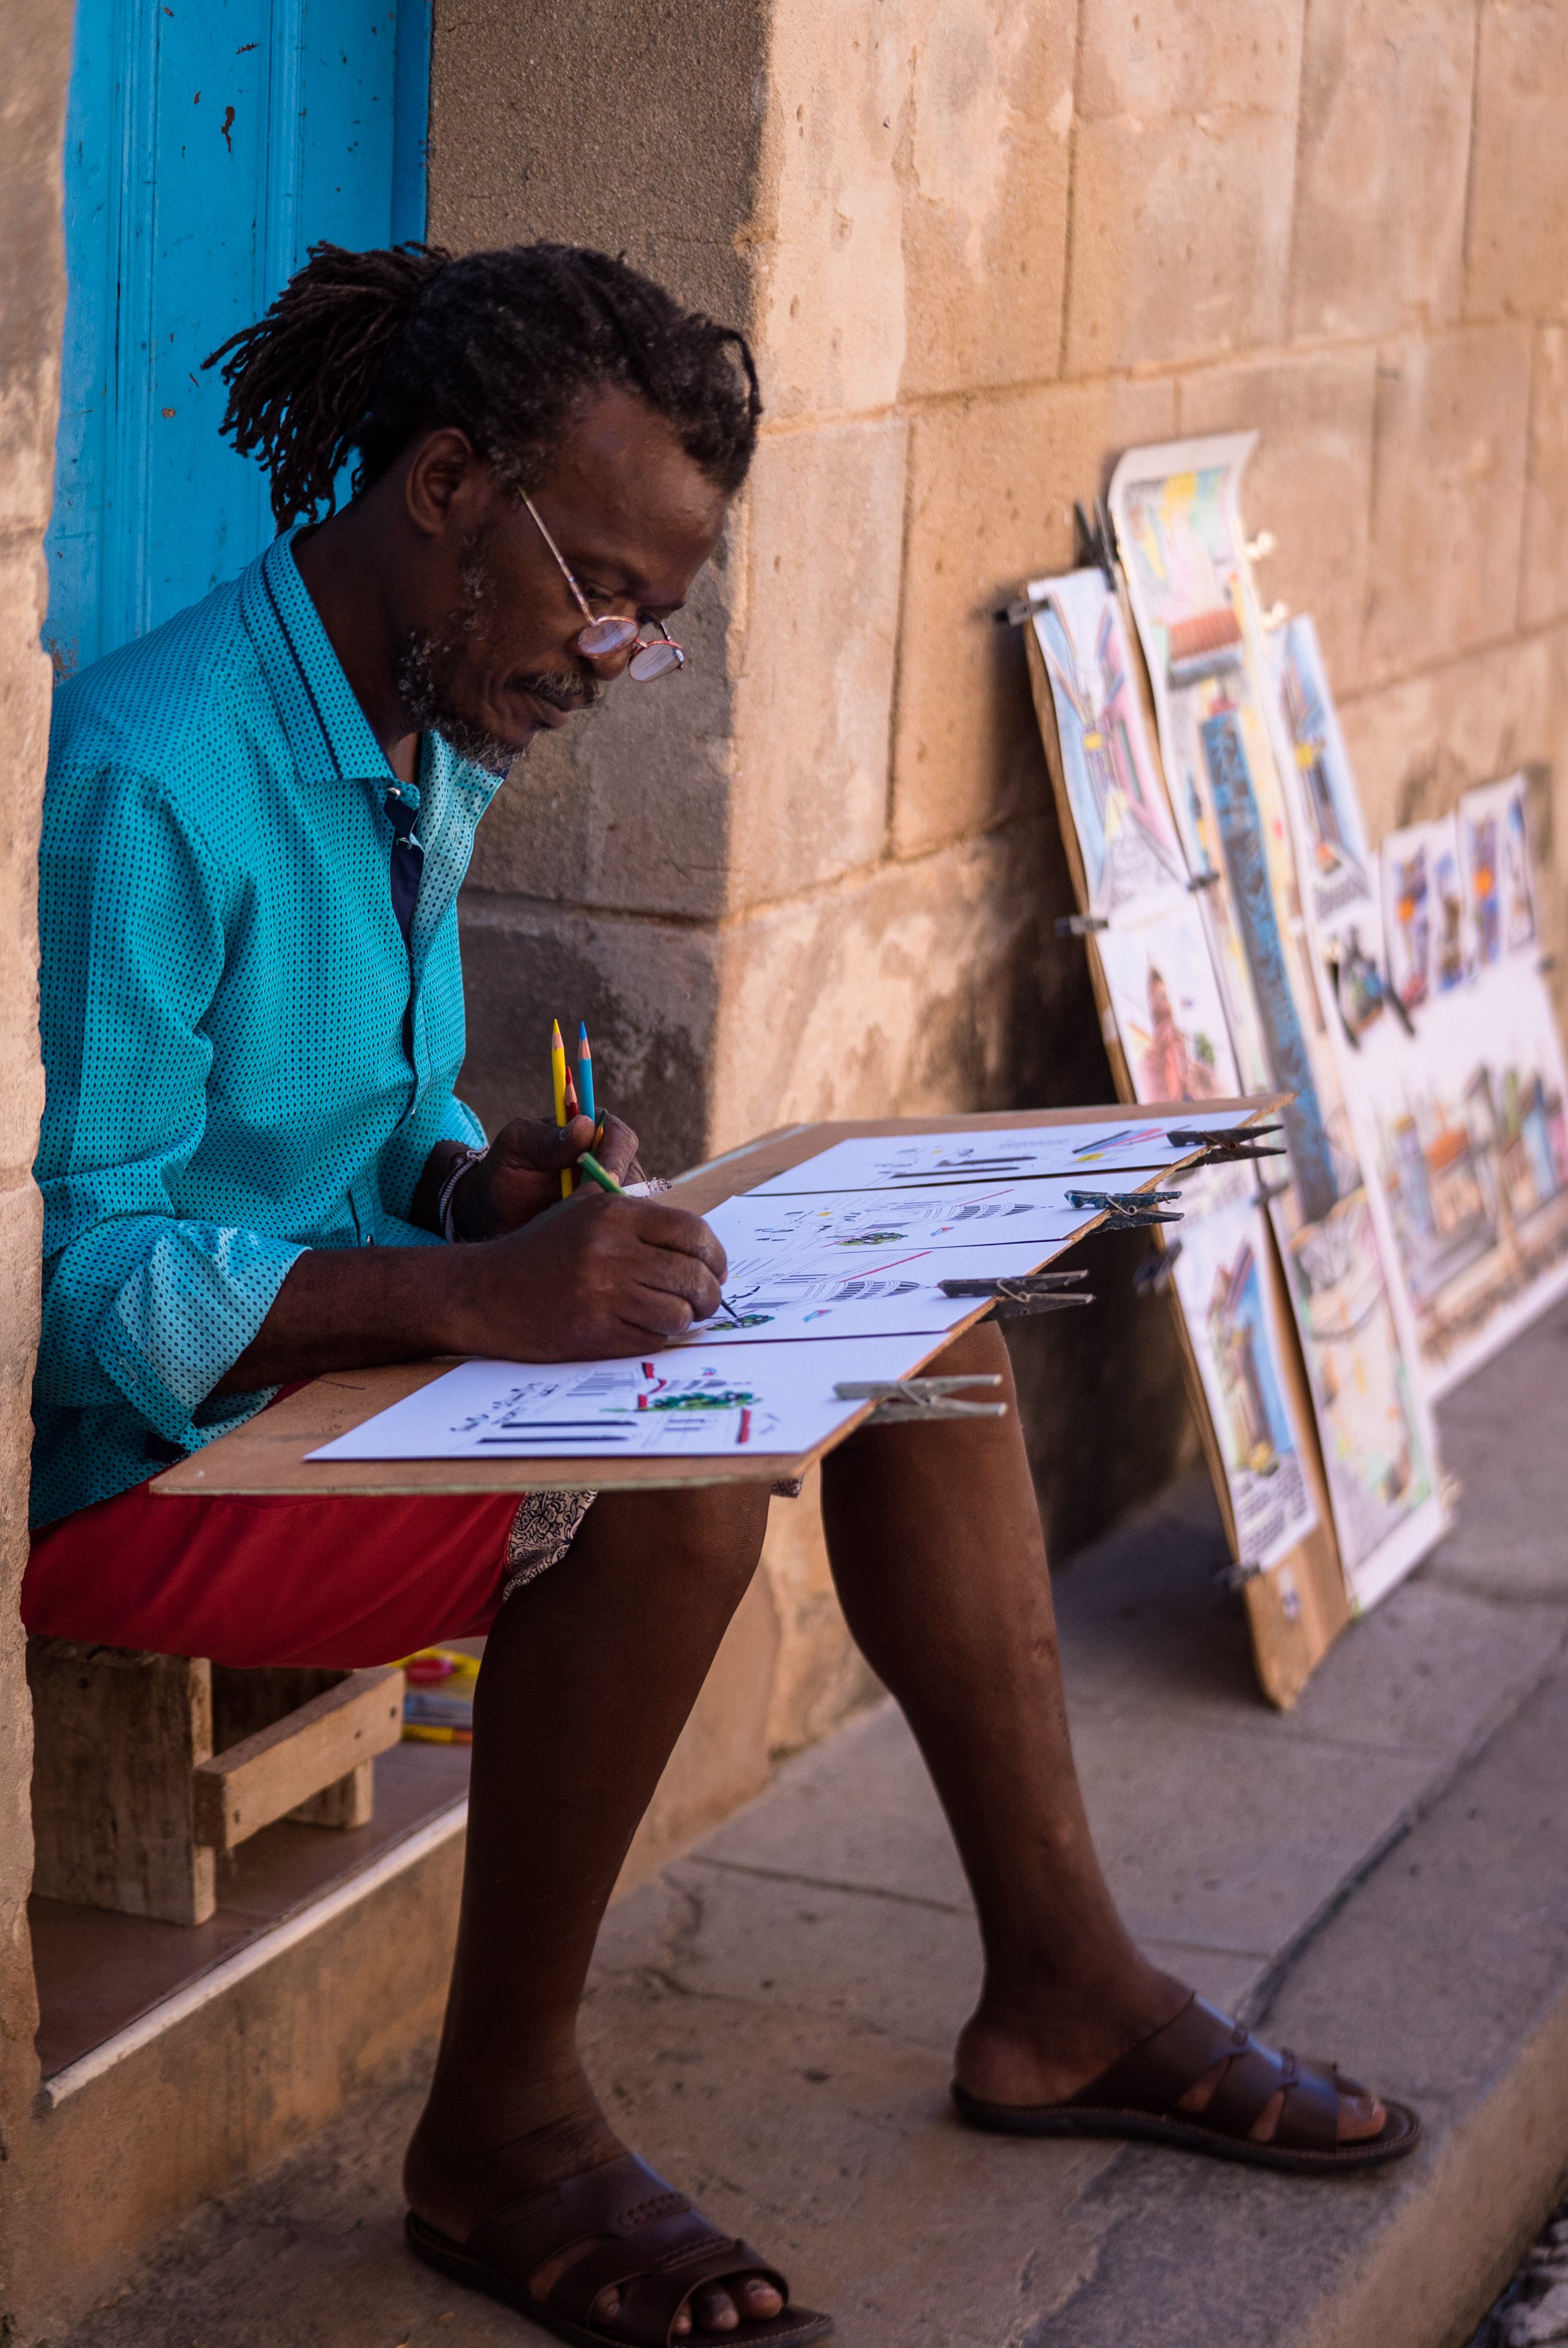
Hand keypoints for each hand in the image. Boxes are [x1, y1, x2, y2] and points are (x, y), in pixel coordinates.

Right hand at [443, 1190, 726, 1358]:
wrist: (483, 1292)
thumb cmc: (539, 1251)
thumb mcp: (582, 1210)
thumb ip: (636, 1212)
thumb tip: (696, 1238)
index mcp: (615, 1213)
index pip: (694, 1232)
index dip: (715, 1256)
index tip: (714, 1270)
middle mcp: (612, 1250)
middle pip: (695, 1276)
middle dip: (708, 1294)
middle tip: (703, 1301)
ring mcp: (604, 1293)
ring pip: (680, 1312)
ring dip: (684, 1319)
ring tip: (673, 1316)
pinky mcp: (595, 1331)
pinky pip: (653, 1339)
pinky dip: (657, 1337)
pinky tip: (641, 1328)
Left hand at [451, 1112, 643, 1238]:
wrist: (495, 1215)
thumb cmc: (505, 1173)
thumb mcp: (517, 1149)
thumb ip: (548, 1140)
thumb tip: (584, 1126)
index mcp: (589, 1131)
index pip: (618, 1136)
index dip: (616, 1156)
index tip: (605, 1176)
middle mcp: (607, 1160)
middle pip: (633, 1171)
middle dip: (620, 1190)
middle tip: (601, 1210)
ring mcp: (611, 1192)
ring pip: (633, 1202)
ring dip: (618, 1216)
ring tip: (593, 1229)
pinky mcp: (609, 1221)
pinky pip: (624, 1227)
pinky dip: (614, 1234)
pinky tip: (593, 1243)